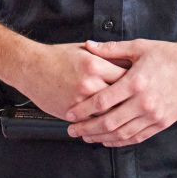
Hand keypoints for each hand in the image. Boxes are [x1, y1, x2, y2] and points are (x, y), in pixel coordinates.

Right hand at [10, 42, 129, 119]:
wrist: (30, 67)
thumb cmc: (57, 57)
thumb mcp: (83, 50)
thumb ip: (105, 57)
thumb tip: (127, 63)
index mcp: (95, 64)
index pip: (125, 76)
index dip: (137, 82)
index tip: (145, 86)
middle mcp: (90, 83)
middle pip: (120, 97)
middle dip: (132, 102)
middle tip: (141, 106)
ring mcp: (80, 100)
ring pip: (108, 114)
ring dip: (119, 118)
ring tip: (130, 119)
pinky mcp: (71, 112)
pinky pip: (92, 122)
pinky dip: (102, 125)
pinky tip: (110, 126)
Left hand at [65, 39, 176, 146]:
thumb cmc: (168, 55)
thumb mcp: (139, 47)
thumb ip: (112, 49)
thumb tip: (88, 45)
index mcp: (135, 82)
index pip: (103, 101)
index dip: (83, 109)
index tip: (69, 114)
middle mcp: (144, 102)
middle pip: (109, 122)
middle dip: (87, 128)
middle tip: (72, 131)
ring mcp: (154, 115)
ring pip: (122, 133)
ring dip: (101, 137)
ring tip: (86, 137)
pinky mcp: (162, 123)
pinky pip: (137, 137)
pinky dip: (121, 142)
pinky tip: (108, 140)